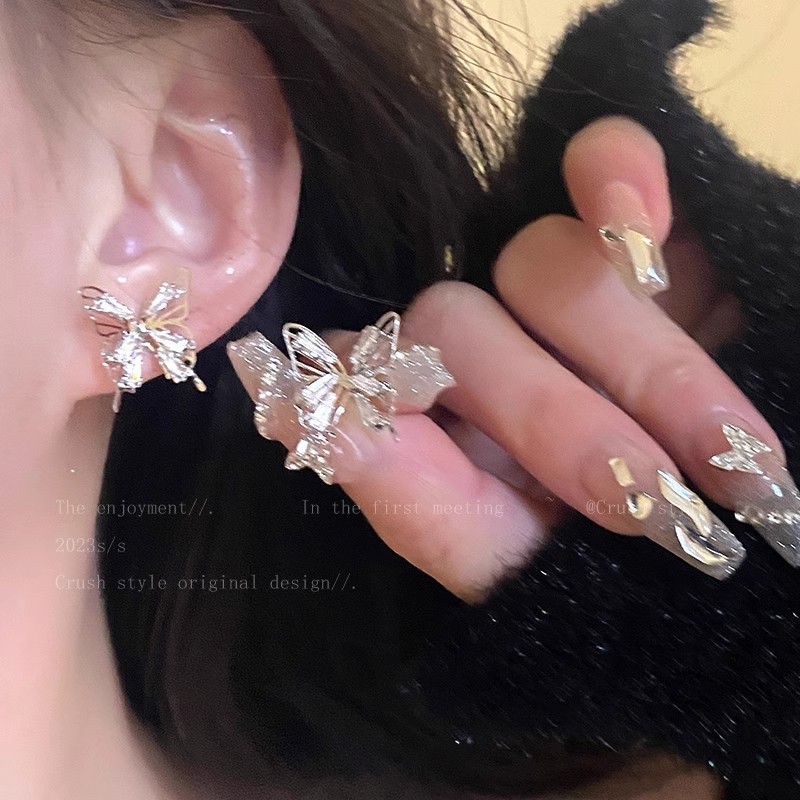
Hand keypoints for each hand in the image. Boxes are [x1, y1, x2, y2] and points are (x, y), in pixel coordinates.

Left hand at [232, 117, 798, 602]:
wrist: (738, 560)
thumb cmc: (611, 583)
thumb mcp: (512, 565)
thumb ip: (406, 497)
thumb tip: (281, 405)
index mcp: (431, 416)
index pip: (371, 367)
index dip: (385, 395)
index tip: (421, 443)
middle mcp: (480, 343)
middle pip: (461, 324)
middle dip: (554, 419)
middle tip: (645, 506)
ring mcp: (553, 292)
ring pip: (543, 264)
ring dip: (642, 363)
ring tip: (728, 461)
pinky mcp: (637, 247)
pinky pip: (601, 162)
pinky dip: (619, 174)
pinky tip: (642, 222)